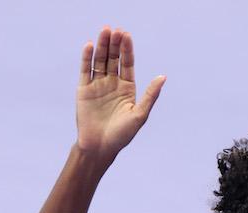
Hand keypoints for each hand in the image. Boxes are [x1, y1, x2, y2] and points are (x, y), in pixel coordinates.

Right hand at [75, 26, 165, 157]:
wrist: (100, 147)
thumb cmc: (122, 135)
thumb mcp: (140, 115)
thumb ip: (150, 95)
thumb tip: (163, 77)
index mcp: (127, 88)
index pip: (127, 64)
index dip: (127, 49)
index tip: (126, 35)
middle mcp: (112, 84)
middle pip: (113, 59)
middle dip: (115, 44)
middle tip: (115, 30)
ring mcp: (98, 85)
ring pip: (99, 61)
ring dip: (102, 46)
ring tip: (104, 31)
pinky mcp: (84, 90)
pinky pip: (85, 70)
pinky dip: (86, 58)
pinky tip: (89, 45)